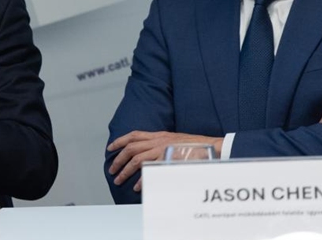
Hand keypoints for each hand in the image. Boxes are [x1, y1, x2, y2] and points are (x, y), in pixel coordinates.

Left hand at [107, 131, 222, 190]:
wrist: (211, 147)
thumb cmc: (193, 147)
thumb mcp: (173, 142)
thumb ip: (160, 145)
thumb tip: (149, 156)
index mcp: (158, 135)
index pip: (134, 135)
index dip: (120, 140)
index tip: (110, 148)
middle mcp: (158, 140)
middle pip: (131, 147)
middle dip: (118, 159)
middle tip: (112, 170)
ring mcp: (162, 149)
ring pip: (137, 158)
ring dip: (125, 170)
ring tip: (119, 180)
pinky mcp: (168, 158)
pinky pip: (150, 169)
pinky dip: (142, 178)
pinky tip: (137, 186)